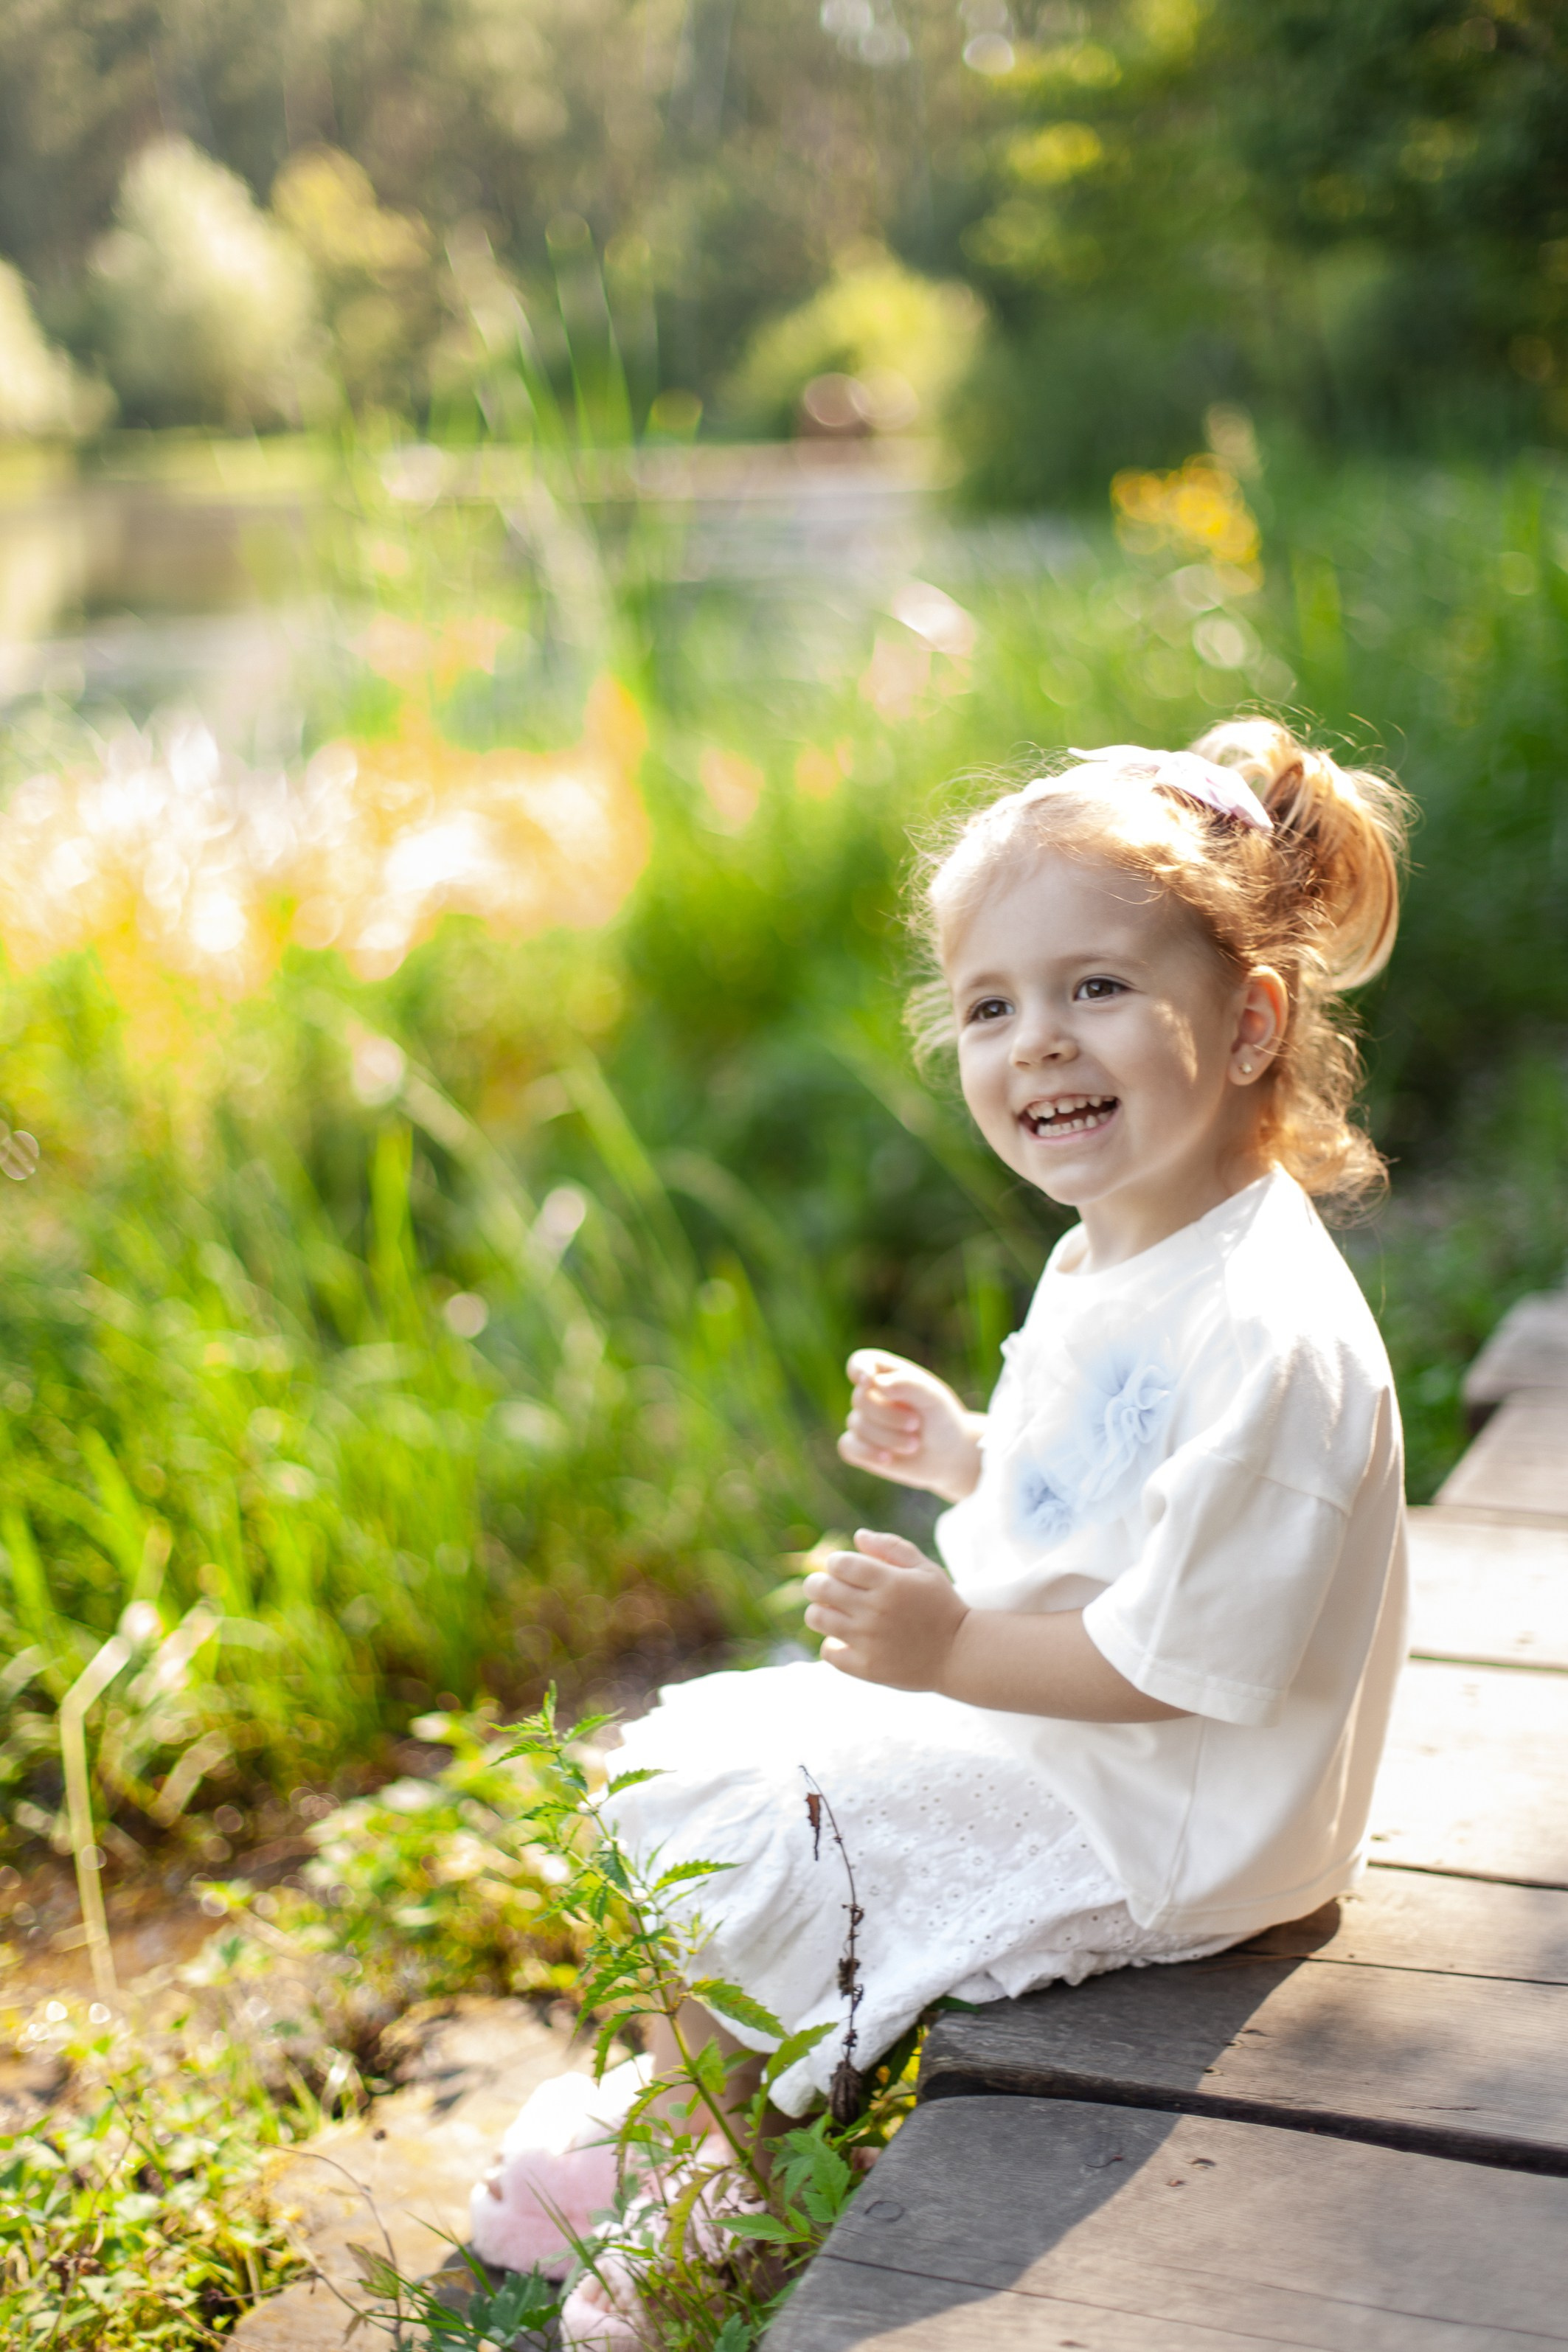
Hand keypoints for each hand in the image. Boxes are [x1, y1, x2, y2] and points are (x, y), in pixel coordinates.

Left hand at [803, 1529, 968, 1690]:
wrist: (960, 1654)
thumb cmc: (942, 1606)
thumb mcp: (926, 1569)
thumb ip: (892, 1547)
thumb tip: (858, 1536)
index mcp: (889, 1582)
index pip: (839, 1563)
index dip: (835, 1562)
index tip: (844, 1569)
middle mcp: (875, 1610)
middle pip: (820, 1588)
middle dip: (817, 1583)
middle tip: (826, 1587)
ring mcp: (868, 1641)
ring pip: (817, 1619)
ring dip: (820, 1611)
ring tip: (833, 1612)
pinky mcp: (866, 1667)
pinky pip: (828, 1652)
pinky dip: (831, 1644)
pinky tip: (845, 1639)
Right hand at [838, 1350, 983, 1503]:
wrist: (948, 1454)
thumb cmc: (940, 1418)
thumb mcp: (933, 1397)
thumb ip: (908, 1384)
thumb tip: (875, 1383)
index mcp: (885, 1373)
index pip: (860, 1362)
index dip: (859, 1369)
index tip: (870, 1381)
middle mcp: (870, 1394)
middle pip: (860, 1399)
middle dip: (888, 1414)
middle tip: (916, 1424)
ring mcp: (862, 1421)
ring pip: (858, 1425)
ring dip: (888, 1437)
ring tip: (914, 1444)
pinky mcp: (859, 1447)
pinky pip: (848, 1447)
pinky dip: (867, 1453)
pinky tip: (887, 1459)